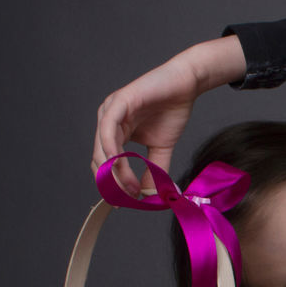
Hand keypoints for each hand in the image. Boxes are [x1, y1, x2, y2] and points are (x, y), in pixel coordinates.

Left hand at [92, 35, 245, 195]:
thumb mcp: (162, 149)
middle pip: (99, 160)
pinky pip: (108, 130)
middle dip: (113, 183)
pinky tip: (121, 164)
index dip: (113, 185)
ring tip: (130, 187)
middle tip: (129, 198)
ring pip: (101, 148)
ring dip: (114, 172)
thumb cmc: (172, 110)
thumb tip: (150, 195)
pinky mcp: (118, 102)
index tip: (127, 201)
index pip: (104, 164)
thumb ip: (154, 170)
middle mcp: (107, 122)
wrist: (186, 85)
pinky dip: (112, 150)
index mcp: (114, 132)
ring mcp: (110, 111)